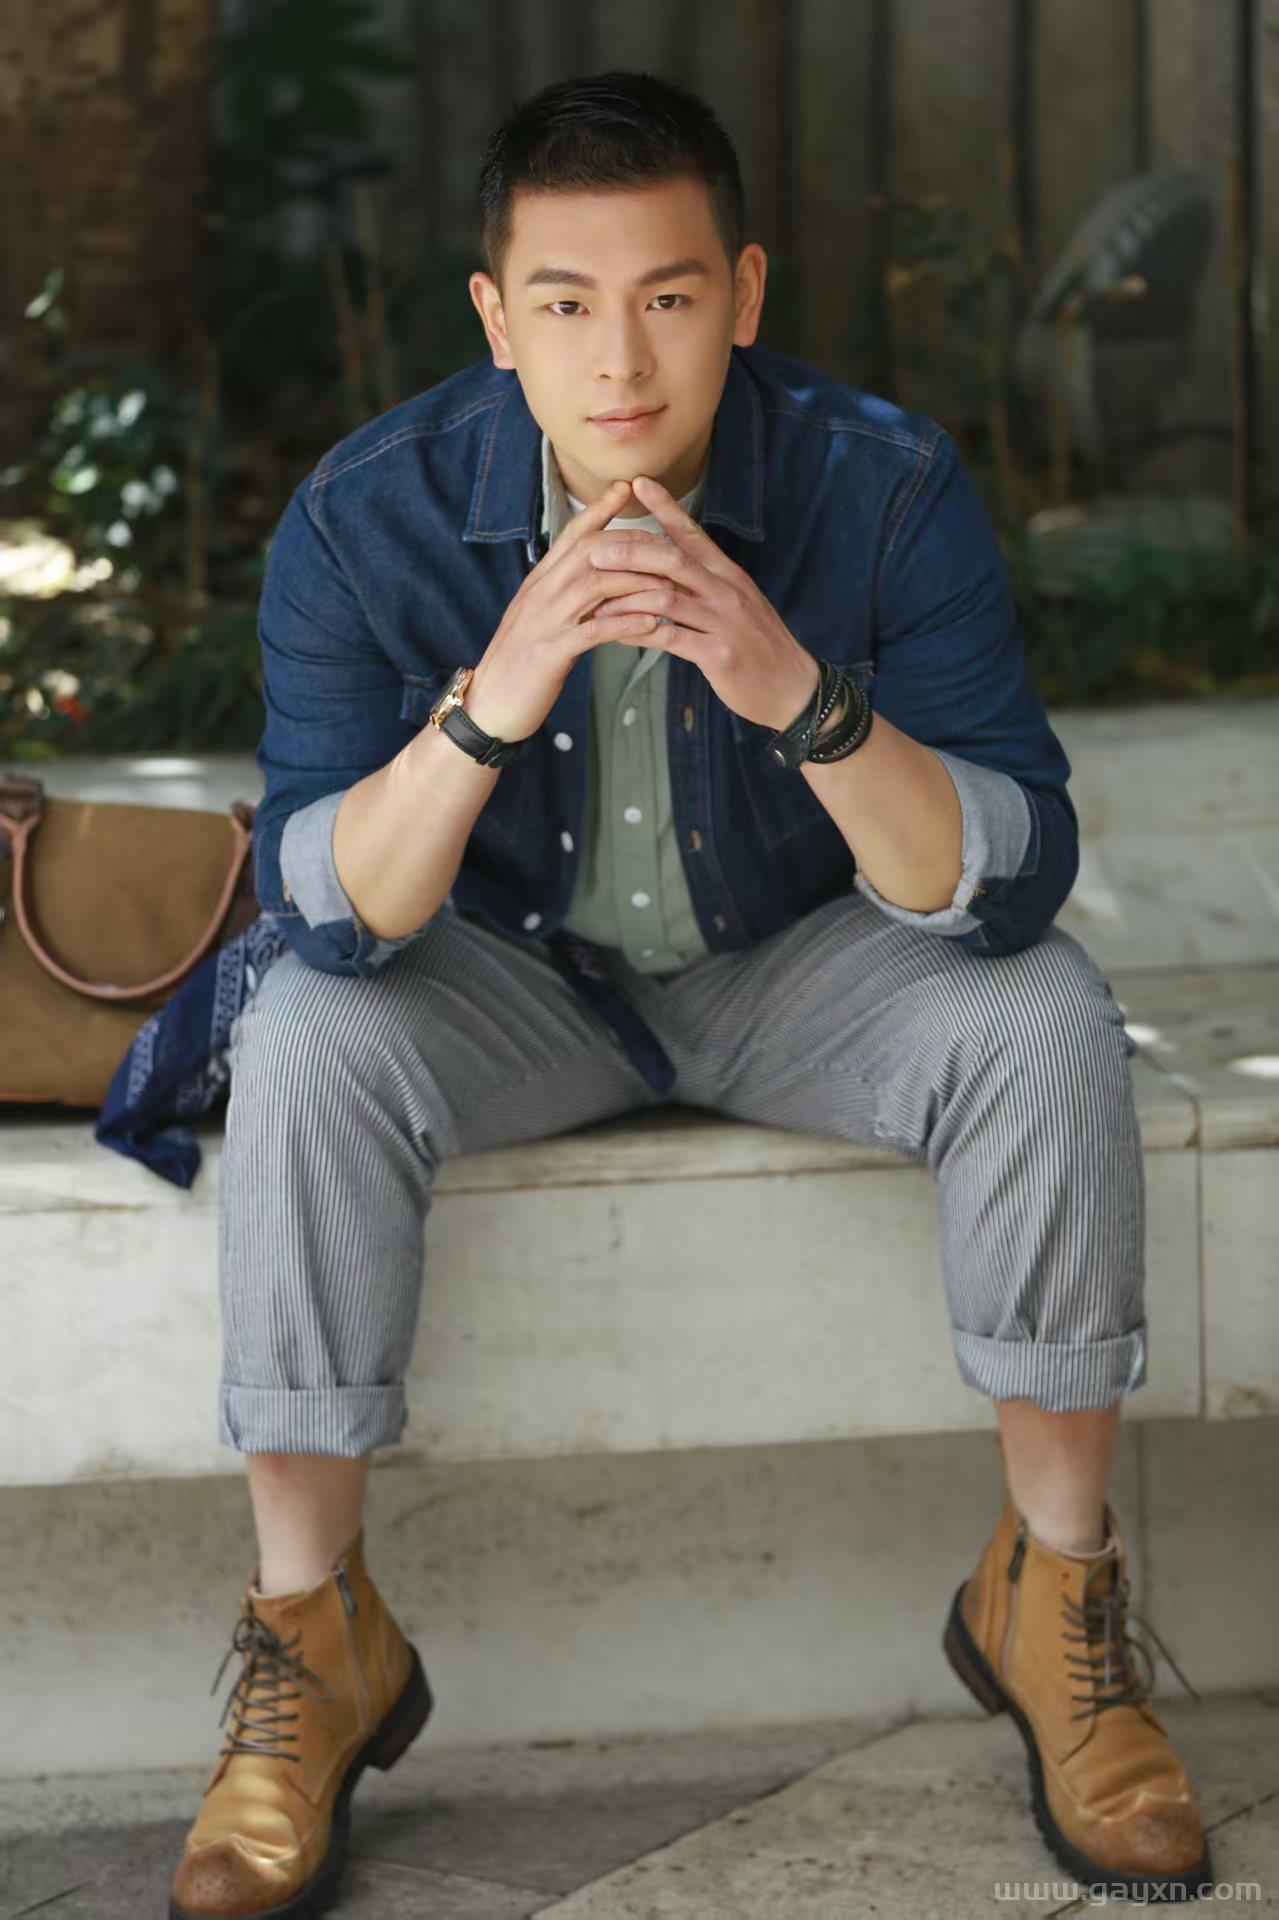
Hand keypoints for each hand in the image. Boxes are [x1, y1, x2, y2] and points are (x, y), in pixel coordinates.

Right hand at [463, 479, 670, 741]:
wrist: (487, 708)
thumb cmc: (517, 669)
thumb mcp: (537, 623)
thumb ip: (559, 598)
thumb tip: (588, 580)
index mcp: (537, 584)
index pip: (570, 536)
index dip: (599, 511)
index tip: (626, 488)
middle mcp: (539, 594)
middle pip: (590, 552)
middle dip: (633, 544)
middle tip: (670, 544)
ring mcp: (544, 621)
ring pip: (596, 585)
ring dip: (638, 583)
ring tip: (673, 585)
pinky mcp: (551, 652)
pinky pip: (595, 630)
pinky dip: (626, 624)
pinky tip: (653, 624)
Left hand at [584, 473, 821, 731]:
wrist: (792, 688)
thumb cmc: (758, 646)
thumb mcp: (736, 605)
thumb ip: (704, 584)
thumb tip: (667, 566)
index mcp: (728, 575)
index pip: (693, 535)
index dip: (665, 508)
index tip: (638, 484)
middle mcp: (727, 592)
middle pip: (675, 560)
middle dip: (632, 552)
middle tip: (596, 550)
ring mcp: (725, 622)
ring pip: (669, 598)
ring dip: (628, 596)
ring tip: (596, 597)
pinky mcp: (720, 655)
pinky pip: (672, 639)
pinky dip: (640, 634)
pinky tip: (616, 635)